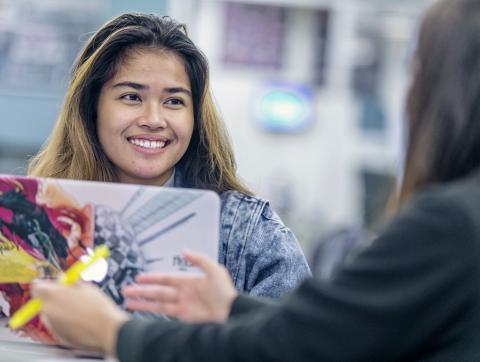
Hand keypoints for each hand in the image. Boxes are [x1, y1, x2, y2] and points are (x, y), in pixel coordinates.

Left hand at [31, 281, 129, 356]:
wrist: (107, 330)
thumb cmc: (98, 307)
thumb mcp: (86, 287)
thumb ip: (70, 283)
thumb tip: (62, 278)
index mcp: (53, 294)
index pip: (37, 286)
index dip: (45, 284)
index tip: (53, 284)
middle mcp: (48, 310)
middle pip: (43, 300)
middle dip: (53, 297)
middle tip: (69, 295)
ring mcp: (52, 324)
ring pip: (50, 313)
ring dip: (59, 309)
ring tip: (78, 309)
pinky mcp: (58, 335)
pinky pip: (57, 324)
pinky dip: (64, 321)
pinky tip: (79, 319)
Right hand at [122, 251, 237, 322]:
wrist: (230, 312)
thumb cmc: (225, 292)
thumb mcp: (214, 269)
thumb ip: (199, 259)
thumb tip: (184, 251)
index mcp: (189, 282)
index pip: (166, 279)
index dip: (152, 278)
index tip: (139, 278)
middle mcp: (183, 294)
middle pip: (158, 291)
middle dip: (142, 290)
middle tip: (126, 289)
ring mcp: (182, 306)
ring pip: (157, 302)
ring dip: (142, 301)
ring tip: (127, 300)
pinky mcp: (183, 317)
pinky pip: (163, 312)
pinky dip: (151, 311)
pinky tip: (141, 309)